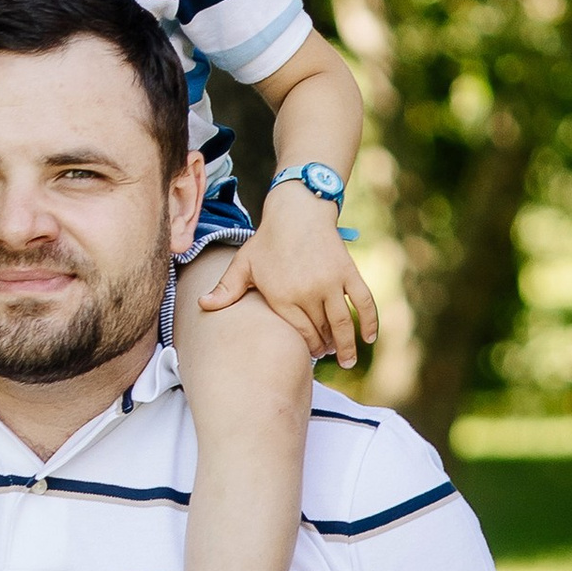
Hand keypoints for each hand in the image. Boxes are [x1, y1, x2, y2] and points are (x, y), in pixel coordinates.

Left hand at [197, 196, 379, 371]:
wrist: (296, 211)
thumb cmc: (267, 240)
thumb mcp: (244, 264)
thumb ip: (226, 288)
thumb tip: (202, 305)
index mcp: (281, 297)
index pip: (299, 334)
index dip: (307, 347)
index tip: (310, 353)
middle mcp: (307, 293)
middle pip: (321, 331)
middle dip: (324, 347)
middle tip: (326, 355)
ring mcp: (330, 283)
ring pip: (342, 324)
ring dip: (345, 345)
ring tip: (346, 360)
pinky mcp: (348, 272)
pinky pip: (363, 302)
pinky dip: (369, 322)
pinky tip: (369, 339)